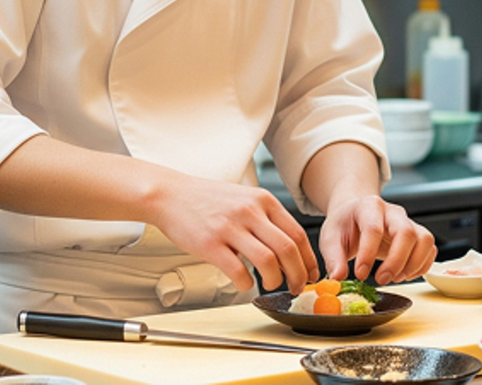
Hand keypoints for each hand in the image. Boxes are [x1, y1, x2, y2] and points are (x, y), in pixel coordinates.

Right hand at [149, 175, 319, 294]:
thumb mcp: (244, 198)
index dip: (309, 260)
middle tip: (297, 287)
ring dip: (275, 281)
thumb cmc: (207, 200)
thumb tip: (290, 249)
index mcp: (263, 200)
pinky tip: (244, 283)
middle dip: (298, 275)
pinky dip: (246, 284)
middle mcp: (250, 211)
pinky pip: (238, 271)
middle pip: (288, 250)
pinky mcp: (210, 244)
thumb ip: (267, 218)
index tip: (311, 274)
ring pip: (268, 262)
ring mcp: (230, 227)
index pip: (298, 234)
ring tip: (271, 285)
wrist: (170, 194)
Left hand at [318, 194, 436, 284]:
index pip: (373, 229)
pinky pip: (430, 249)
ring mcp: (408, 222)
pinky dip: (422, 266)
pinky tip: (403, 275)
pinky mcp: (417, 235)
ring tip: (394, 278)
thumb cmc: (345, 225)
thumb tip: (338, 278)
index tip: (360, 274)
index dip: (368, 254)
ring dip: (413, 264)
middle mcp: (393, 212)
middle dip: (396, 261)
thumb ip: (333, 258)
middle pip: (406, 232)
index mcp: (369, 206)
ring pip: (424, 240)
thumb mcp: (330, 238)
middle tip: (381, 279)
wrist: (355, 215)